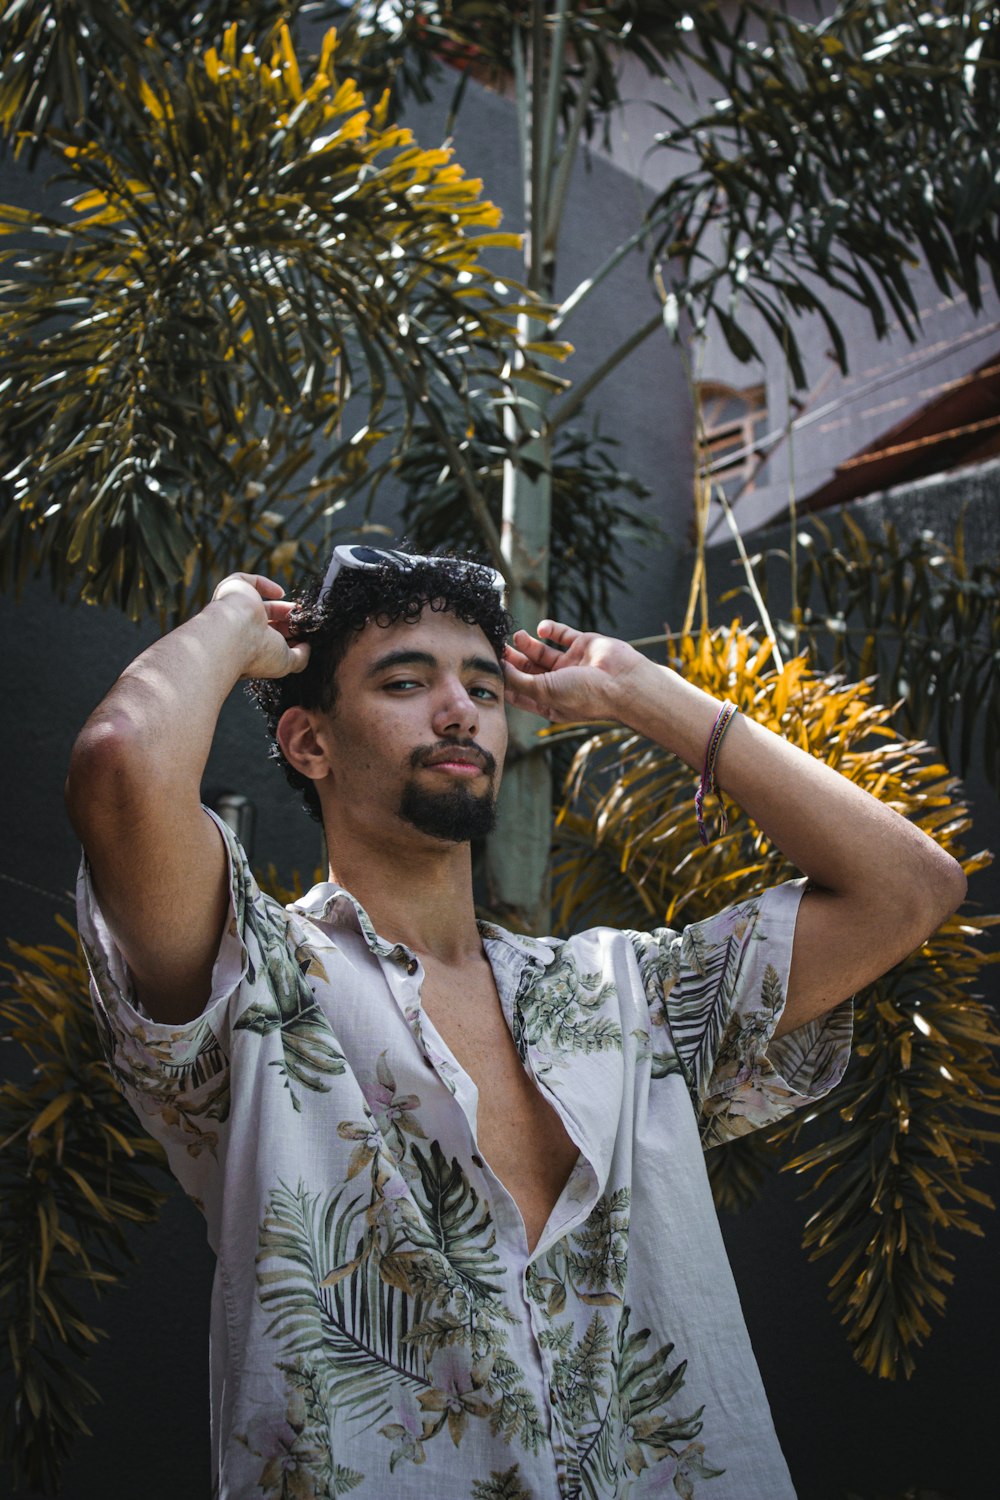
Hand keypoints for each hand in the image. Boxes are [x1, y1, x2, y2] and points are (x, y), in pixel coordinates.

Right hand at [211, 573, 310, 679]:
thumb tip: (306, 646)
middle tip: (303, 623)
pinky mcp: (231, 589)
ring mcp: (233, 610)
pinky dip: (265, 585)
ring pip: (259, 605)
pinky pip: (247, 581)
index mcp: (248, 649)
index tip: (303, 638)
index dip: (288, 638)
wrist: (233, 635)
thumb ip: (300, 656)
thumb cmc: (257, 652)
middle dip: (287, 622)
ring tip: (299, 610)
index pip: (269, 642)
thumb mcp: (286, 662)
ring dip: (281, 607)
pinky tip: (280, 593)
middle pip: (267, 623)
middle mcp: (239, 630)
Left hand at [502, 620, 640, 721]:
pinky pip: (562, 634)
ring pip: (543, 652)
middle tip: (498, 646)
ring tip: (517, 636)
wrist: (624, 683)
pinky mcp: (583, 645)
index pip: (522, 692)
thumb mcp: (545, 692)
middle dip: (513, 659)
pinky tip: (541, 630)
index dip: (506, 681)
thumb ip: (519, 681)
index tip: (488, 669)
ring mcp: (572, 664)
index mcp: (551, 702)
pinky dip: (550, 629)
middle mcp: (560, 684)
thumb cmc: (585, 695)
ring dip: (528, 643)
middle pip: (529, 670)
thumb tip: (500, 669)